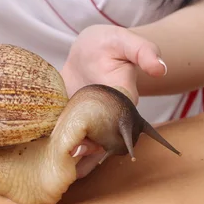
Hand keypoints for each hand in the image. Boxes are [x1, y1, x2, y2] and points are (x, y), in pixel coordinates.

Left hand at [59, 24, 167, 177]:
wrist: (91, 49)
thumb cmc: (110, 43)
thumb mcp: (125, 41)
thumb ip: (144, 51)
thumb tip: (160, 68)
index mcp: (122, 103)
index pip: (117, 126)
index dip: (105, 137)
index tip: (88, 145)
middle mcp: (107, 117)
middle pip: (99, 140)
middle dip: (85, 150)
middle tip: (67, 155)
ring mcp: (87, 121)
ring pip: (83, 142)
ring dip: (70, 151)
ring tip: (55, 161)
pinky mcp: (71, 120)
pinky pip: (66, 135)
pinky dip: (56, 144)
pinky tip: (42, 152)